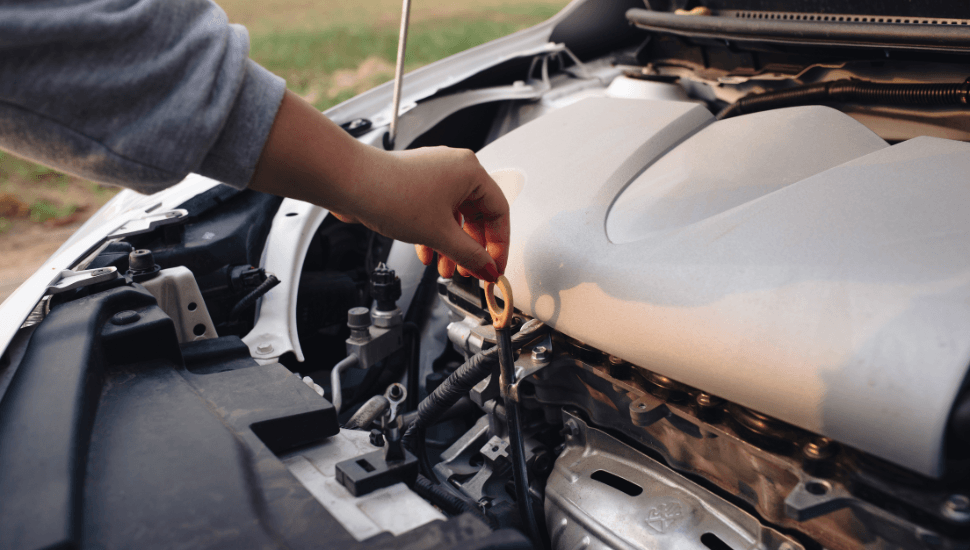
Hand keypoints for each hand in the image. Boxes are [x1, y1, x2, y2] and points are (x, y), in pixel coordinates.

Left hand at [249, 90, 508, 280]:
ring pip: (454, 217)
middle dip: (471, 248)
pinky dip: (434, 234)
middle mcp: (455, 169)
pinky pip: (435, 213)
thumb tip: (488, 268)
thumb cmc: (392, 194)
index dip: (499, 244)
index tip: (493, 267)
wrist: (350, 183)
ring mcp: (433, 175)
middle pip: (476, 215)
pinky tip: (426, 254)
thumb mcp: (440, 234)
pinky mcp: (415, 184)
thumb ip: (469, 255)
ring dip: (451, 246)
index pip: (499, 211)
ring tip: (445, 269)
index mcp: (470, 171)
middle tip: (470, 271)